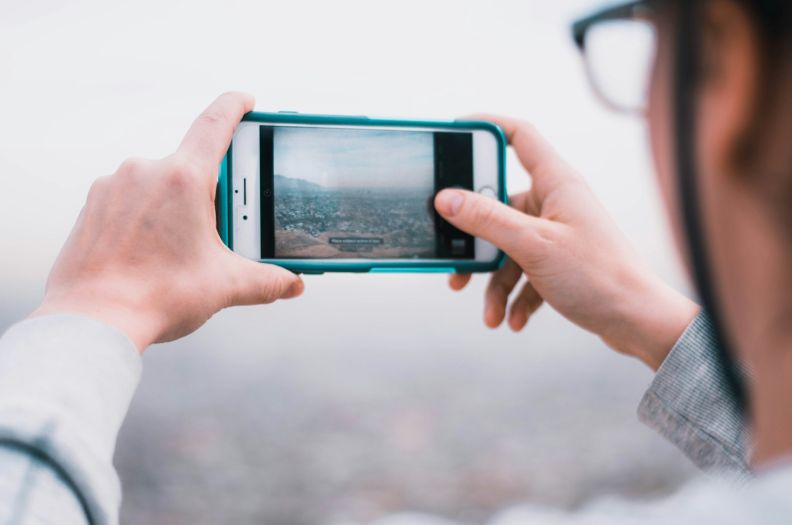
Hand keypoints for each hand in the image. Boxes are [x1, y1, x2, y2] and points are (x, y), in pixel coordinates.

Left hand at [31, 92, 302, 350]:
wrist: (92, 322)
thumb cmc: (154, 296)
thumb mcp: (225, 286)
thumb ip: (267, 280)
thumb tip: (292, 283)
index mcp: (182, 178)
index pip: (216, 123)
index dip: (236, 106)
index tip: (246, 100)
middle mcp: (145, 171)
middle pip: (192, 164)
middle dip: (213, 191)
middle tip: (223, 228)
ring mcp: (113, 186)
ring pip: (160, 183)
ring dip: (179, 205)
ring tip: (186, 250)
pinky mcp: (93, 206)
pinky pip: (131, 198)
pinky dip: (149, 215)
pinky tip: (155, 251)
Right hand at [434, 116, 697, 368]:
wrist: (638, 321)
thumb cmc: (599, 276)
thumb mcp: (532, 246)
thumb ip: (486, 220)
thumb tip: (447, 199)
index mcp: (556, 183)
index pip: (519, 136)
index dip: (487, 127)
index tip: (455, 135)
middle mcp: (556, 203)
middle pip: (499, 207)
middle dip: (477, 241)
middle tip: (457, 259)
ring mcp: (557, 233)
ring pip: (508, 248)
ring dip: (495, 283)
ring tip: (490, 312)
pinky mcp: (558, 262)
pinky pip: (524, 273)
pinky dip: (515, 297)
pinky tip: (512, 319)